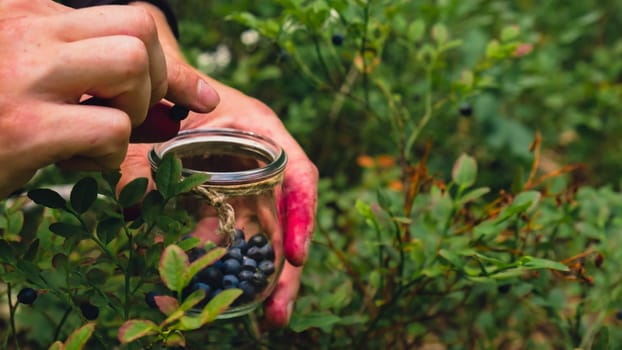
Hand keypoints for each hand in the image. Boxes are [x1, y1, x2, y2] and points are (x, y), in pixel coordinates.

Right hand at [0, 0, 218, 197]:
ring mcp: (23, 76)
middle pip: (139, 30)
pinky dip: (109, 155)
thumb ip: (98, 71)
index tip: (192, 97)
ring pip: (131, 65)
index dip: (167, 65)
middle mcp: (25, 32)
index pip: (128, 20)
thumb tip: (197, 97)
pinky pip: (112, 129)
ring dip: (133, 112)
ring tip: (97, 132)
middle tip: (125, 114)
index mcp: (27, 14)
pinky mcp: (24, 127)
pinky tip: (74, 161)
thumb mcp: (39, 77)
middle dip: (154, 81)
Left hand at [120, 2, 317, 327]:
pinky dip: (241, 262)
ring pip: (269, 231)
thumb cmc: (167, 98)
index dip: (302, 215)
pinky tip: (233, 292)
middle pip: (289, 216)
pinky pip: (244, 232)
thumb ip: (154, 170)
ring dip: (270, 274)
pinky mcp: (233, 198)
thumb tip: (142, 223)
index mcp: (263, 133)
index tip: (296, 256)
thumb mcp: (165, 130)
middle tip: (280, 312)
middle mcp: (266, 161)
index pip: (299, 173)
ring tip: (270, 316)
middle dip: (289, 267)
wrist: (159, 86)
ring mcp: (252, 182)